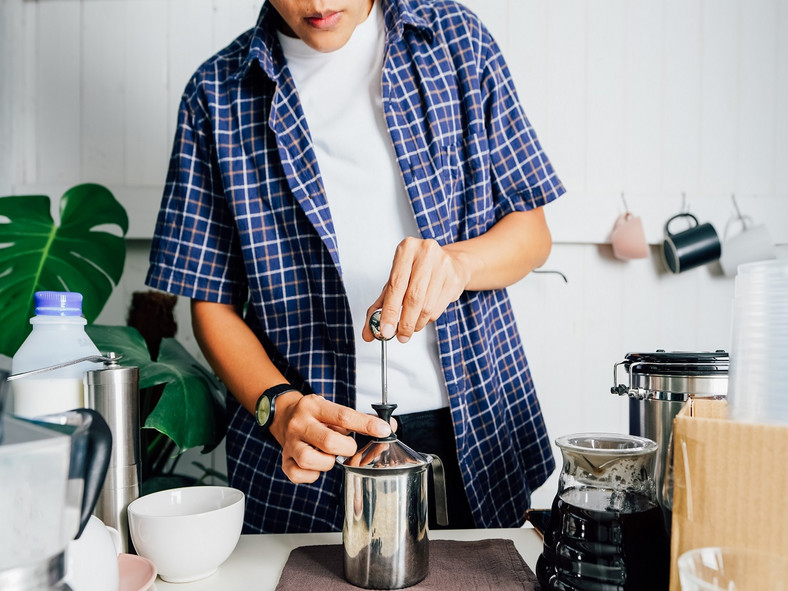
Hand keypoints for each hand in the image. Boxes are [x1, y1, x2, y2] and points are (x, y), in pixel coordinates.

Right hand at [268, 392, 391, 483]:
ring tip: (329, 455)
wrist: (283, 414)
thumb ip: (360, 419)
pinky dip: (312, 475)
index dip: (366, 425)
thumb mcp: (334, 409)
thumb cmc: (315, 415)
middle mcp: (300, 423)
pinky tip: (317, 465)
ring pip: (310, 460)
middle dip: (347, 448)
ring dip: (327, 462)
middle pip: (329, 441)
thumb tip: (390, 427)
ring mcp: (290, 443)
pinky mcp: (284, 460)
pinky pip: (298, 475)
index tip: (384, 430)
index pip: (344, 416)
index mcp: (314, 406)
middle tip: (348, 447)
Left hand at [362, 237, 471, 343]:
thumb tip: (369, 331)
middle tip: (399, 335)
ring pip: (427, 306)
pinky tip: (423, 316)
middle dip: (404, 322)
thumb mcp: (396, 281)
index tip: (385, 330)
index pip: (395, 285)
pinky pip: (438, 308)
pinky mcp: (454, 279)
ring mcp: (443, 265)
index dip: (389, 311)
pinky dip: (428, 319)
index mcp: (406, 249)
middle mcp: (425, 253)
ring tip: (411, 326)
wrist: (452, 263)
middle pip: (413, 297)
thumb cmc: (419, 271)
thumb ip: (381, 305)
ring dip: (416, 323)